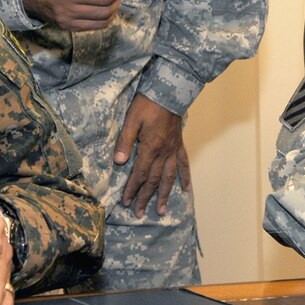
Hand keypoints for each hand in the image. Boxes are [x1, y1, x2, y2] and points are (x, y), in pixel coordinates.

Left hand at [114, 94, 190, 216]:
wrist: (169, 91)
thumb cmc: (147, 104)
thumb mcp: (131, 120)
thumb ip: (125, 141)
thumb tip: (119, 162)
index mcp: (150, 148)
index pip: (139, 174)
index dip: (132, 189)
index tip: (126, 202)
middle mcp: (163, 153)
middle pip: (153, 180)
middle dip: (145, 198)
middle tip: (139, 213)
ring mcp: (173, 150)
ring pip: (169, 177)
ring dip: (164, 195)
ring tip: (161, 210)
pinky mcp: (178, 144)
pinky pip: (183, 164)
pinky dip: (185, 177)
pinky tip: (186, 189)